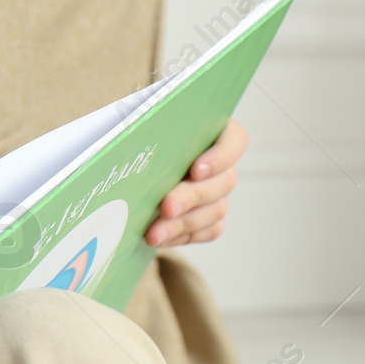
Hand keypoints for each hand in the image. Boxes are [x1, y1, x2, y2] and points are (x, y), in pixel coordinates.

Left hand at [146, 119, 247, 246]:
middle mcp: (221, 164)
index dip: (220, 157)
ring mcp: (218, 192)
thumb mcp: (140, 124)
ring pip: (215, 210)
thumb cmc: (136, 137)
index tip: (196, 170)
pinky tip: (160, 238)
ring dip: (183, 224)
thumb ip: (147, 129)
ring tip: (153, 233)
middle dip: (192, 197)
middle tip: (166, 207)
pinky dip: (184, 236)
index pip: (235, 141)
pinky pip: (209, 231)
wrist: (130, 169)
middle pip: (224, 182)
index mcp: (212, 131)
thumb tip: (135, 142)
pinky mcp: (211, 217)